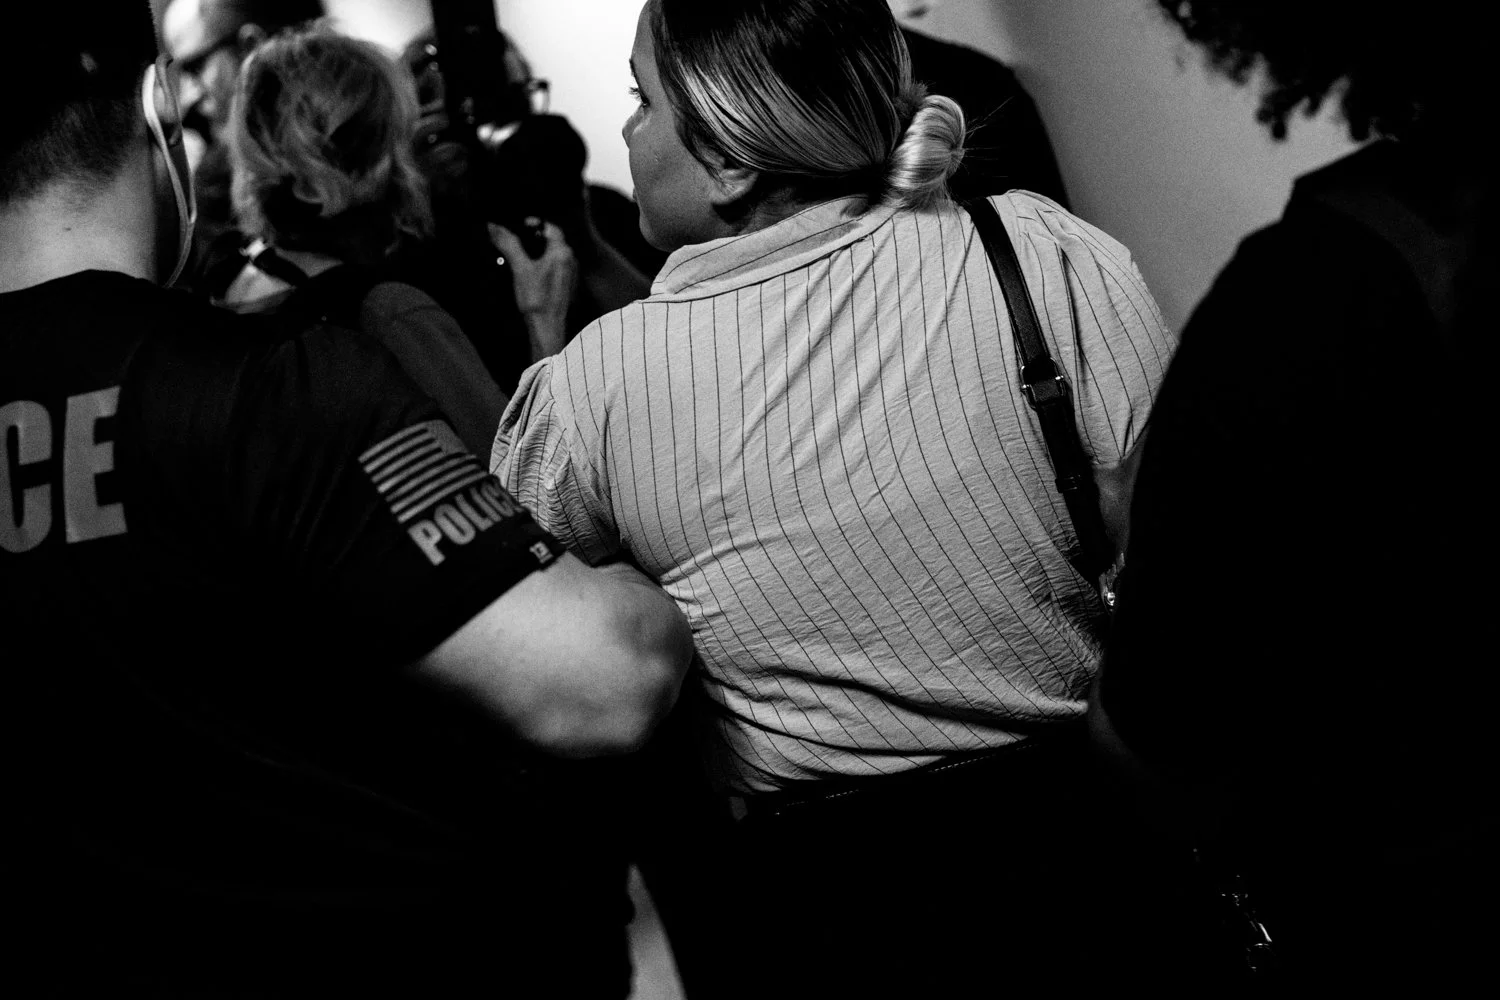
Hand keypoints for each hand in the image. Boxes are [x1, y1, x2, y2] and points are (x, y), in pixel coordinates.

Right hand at [490, 219, 577, 359]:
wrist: (548, 327)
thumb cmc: (537, 299)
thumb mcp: (520, 268)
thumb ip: (509, 244)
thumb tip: (494, 226)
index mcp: (562, 252)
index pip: (550, 226)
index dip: (534, 222)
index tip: (519, 225)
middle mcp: (570, 260)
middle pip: (552, 240)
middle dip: (534, 238)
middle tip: (516, 240)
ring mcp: (570, 274)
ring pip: (553, 255)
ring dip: (538, 252)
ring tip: (519, 257)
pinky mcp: (567, 286)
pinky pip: (555, 268)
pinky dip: (542, 265)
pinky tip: (529, 274)